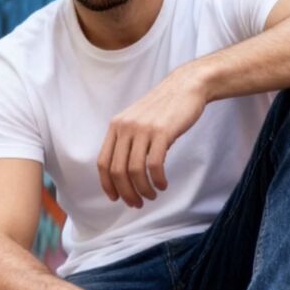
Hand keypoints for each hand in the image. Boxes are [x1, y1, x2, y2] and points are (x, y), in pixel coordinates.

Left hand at [97, 64, 206, 206]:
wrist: (186, 86)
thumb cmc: (164, 108)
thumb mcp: (138, 120)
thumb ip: (128, 141)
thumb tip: (124, 174)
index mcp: (116, 126)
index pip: (103, 162)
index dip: (107, 184)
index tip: (116, 198)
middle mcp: (126, 127)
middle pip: (118, 171)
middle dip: (126, 193)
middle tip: (137, 203)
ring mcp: (143, 129)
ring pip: (135, 170)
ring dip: (143, 189)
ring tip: (152, 196)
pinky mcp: (162, 132)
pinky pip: (154, 165)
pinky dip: (157, 180)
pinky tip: (163, 185)